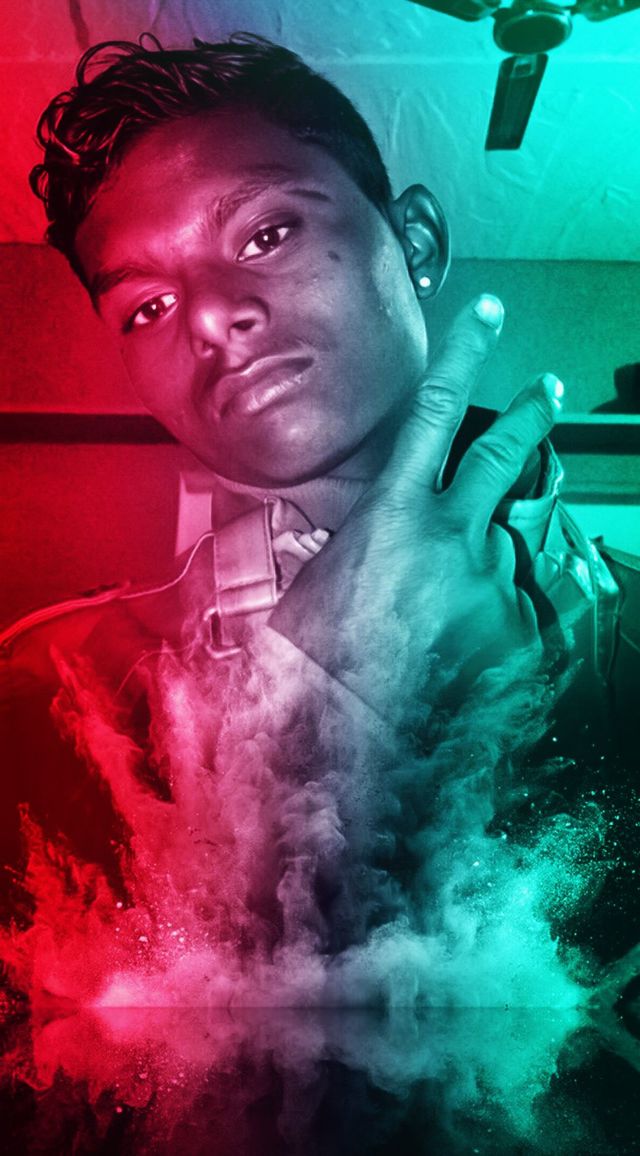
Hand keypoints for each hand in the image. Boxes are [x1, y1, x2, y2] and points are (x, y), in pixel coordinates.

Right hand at [269, 296, 562, 721]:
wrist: (355, 742)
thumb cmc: (317, 667)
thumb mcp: (310, 591)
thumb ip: (341, 548)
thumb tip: (343, 537)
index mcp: (393, 513)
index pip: (435, 411)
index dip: (464, 354)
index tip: (486, 314)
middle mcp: (453, 534)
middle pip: (505, 453)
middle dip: (533, 415)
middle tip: (550, 391)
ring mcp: (491, 580)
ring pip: (509, 540)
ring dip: (493, 549)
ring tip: (457, 588)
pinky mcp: (516, 628)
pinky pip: (514, 602)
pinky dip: (493, 611)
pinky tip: (458, 644)